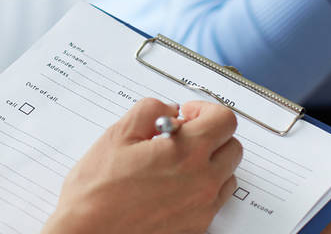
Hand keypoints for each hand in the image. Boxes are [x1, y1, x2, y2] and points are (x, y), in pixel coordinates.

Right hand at [42, 99, 241, 233]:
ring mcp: (202, 207)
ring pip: (227, 174)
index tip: (187, 114)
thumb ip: (150, 110)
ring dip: (209, 161)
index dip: (204, 110)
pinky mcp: (196, 227)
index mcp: (187, 153)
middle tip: (182, 135)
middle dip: (210, 134)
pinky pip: (214, 200)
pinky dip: (202, 186)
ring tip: (177, 160)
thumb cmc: (98, 192)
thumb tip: (168, 110)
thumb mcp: (118, 135)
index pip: (224, 119)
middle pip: (232, 145)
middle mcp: (202, 181)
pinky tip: (174, 184)